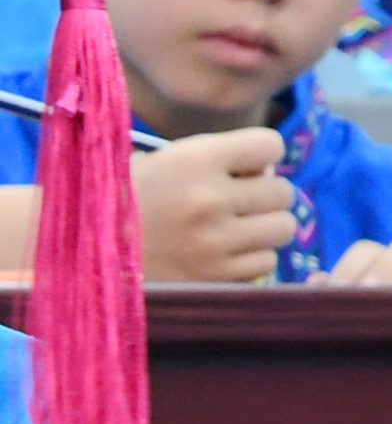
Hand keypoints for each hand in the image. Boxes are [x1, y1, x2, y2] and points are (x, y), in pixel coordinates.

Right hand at [136, 129, 299, 284]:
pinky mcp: (214, 278)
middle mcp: (209, 199)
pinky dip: (250, 259)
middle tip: (236, 201)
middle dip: (264, 195)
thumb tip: (271, 170)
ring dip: (264, 227)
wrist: (77, 249)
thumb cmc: (126, 197)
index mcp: (195, 159)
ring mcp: (214, 242)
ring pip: (283, 228)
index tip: (244, 165)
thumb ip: (221, 160)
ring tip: (233, 228)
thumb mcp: (167, 160)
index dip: (261, 155)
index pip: (271, 145)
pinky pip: (265, 263)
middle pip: (283, 191)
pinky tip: (220, 254)